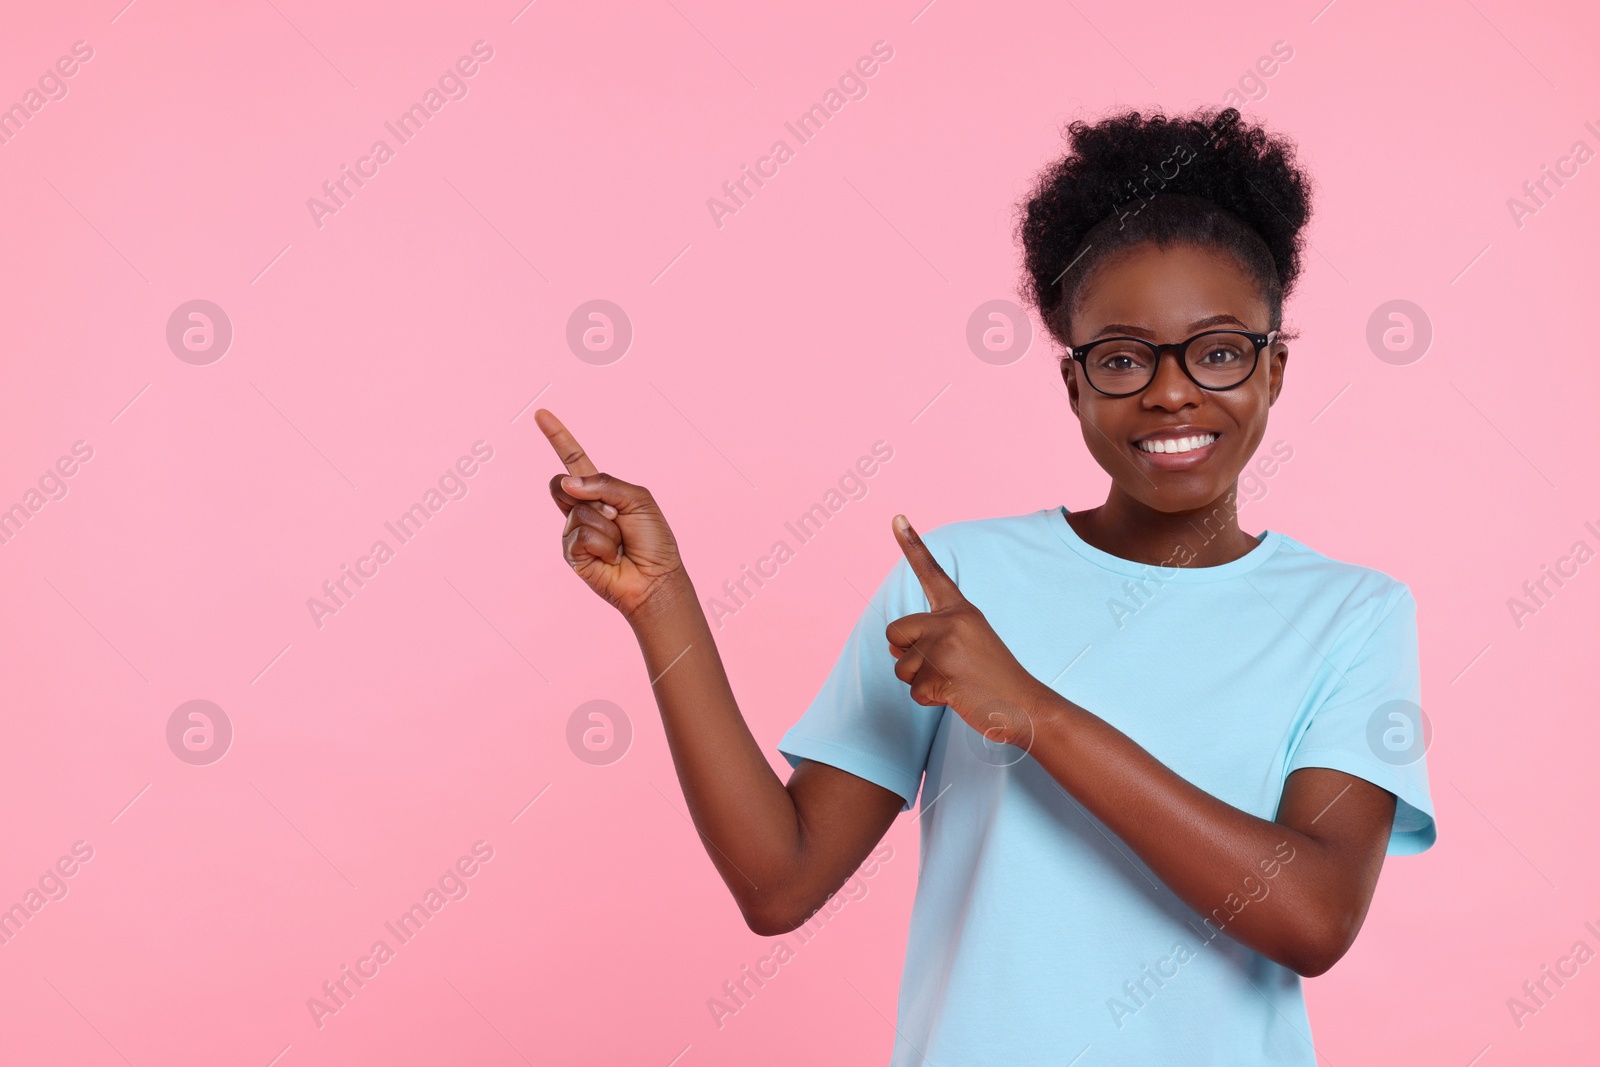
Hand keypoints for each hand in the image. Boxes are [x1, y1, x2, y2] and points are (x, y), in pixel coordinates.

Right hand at [537, 408, 687, 622]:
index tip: (542, 414)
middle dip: (586, 493)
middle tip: (614, 515)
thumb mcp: (638, 500)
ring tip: (620, 543)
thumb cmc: (653, 540)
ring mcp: (574, 530)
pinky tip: (611, 558)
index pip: (574, 459)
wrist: (655, 578)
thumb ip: (605, 484)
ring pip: (578, 511)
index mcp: (600, 490)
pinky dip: (603, 545)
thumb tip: (567, 482)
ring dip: (606, 527)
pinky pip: (581, 535)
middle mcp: (582, 507)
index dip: (558, 438)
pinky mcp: (572, 553)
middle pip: (560, 484)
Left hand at [887, 514, 1049, 749]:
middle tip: (943, 666)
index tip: (896, 517)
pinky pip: (914, 692)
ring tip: (954, 682)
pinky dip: (930, 699)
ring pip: (901, 667)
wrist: (1024, 705)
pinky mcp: (941, 674)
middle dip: (905, 654)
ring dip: (920, 681)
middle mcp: (951, 621)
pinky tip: (956, 696)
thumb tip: (892, 648)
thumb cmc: (992, 677)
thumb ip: (930, 637)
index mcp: (960, 610)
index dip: (911, 545)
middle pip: (894, 633)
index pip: (931, 573)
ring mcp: (945, 647)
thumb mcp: (967, 643)